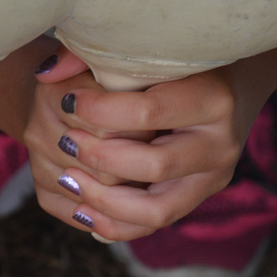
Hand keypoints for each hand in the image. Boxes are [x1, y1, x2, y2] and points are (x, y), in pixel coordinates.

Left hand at [32, 38, 276, 240]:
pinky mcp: (198, 198)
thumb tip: (46, 73)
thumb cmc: (177, 60)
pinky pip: (153, 226)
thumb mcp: (146, 50)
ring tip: (68, 179)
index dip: (99, 110)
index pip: (149, 112)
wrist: (230, 84)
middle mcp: (220, 144)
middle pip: (155, 165)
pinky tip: (82, 208)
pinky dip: (114, 224)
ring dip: (104, 200)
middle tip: (65, 141)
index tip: (67, 101)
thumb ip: (92, 55)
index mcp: (213, 98)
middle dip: (100, 157)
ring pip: (157, 211)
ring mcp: (212, 178)